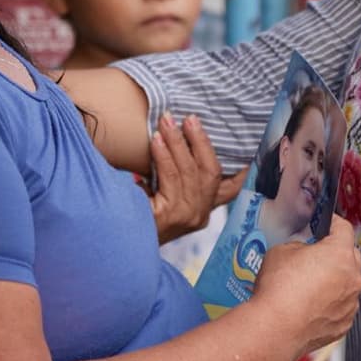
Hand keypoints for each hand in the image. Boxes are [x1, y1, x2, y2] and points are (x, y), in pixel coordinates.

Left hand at [149, 113, 246, 243]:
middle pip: (210, 172)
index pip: (231, 189)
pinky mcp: (169, 216)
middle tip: (189, 118)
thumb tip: (179, 138)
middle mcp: (199, 215)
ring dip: (178, 142)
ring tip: (166, 122)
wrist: (114, 241)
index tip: (247, 144)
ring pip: (189, 171)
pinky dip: (164, 155)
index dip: (243, 168)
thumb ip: (177, 177)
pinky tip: (155, 141)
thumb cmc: (137, 212)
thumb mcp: (163, 195)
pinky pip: (171, 178)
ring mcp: (186, 217)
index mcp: (202, 210)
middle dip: (200, 141)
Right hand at [251, 215, 360, 358]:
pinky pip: (342, 305)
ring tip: (310, 284)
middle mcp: (352, 278)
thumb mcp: (283, 250)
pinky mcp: (344, 323)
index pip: (344, 228)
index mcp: (340, 253)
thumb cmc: (279, 291)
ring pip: (348, 283)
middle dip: (335, 253)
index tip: (327, 224)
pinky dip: (332, 302)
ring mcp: (350, 303)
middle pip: (350, 256)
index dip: (333, 223)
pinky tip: (311, 303)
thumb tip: (304, 251)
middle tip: (316, 255)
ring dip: (335, 279)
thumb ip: (301, 246)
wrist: (275, 328)